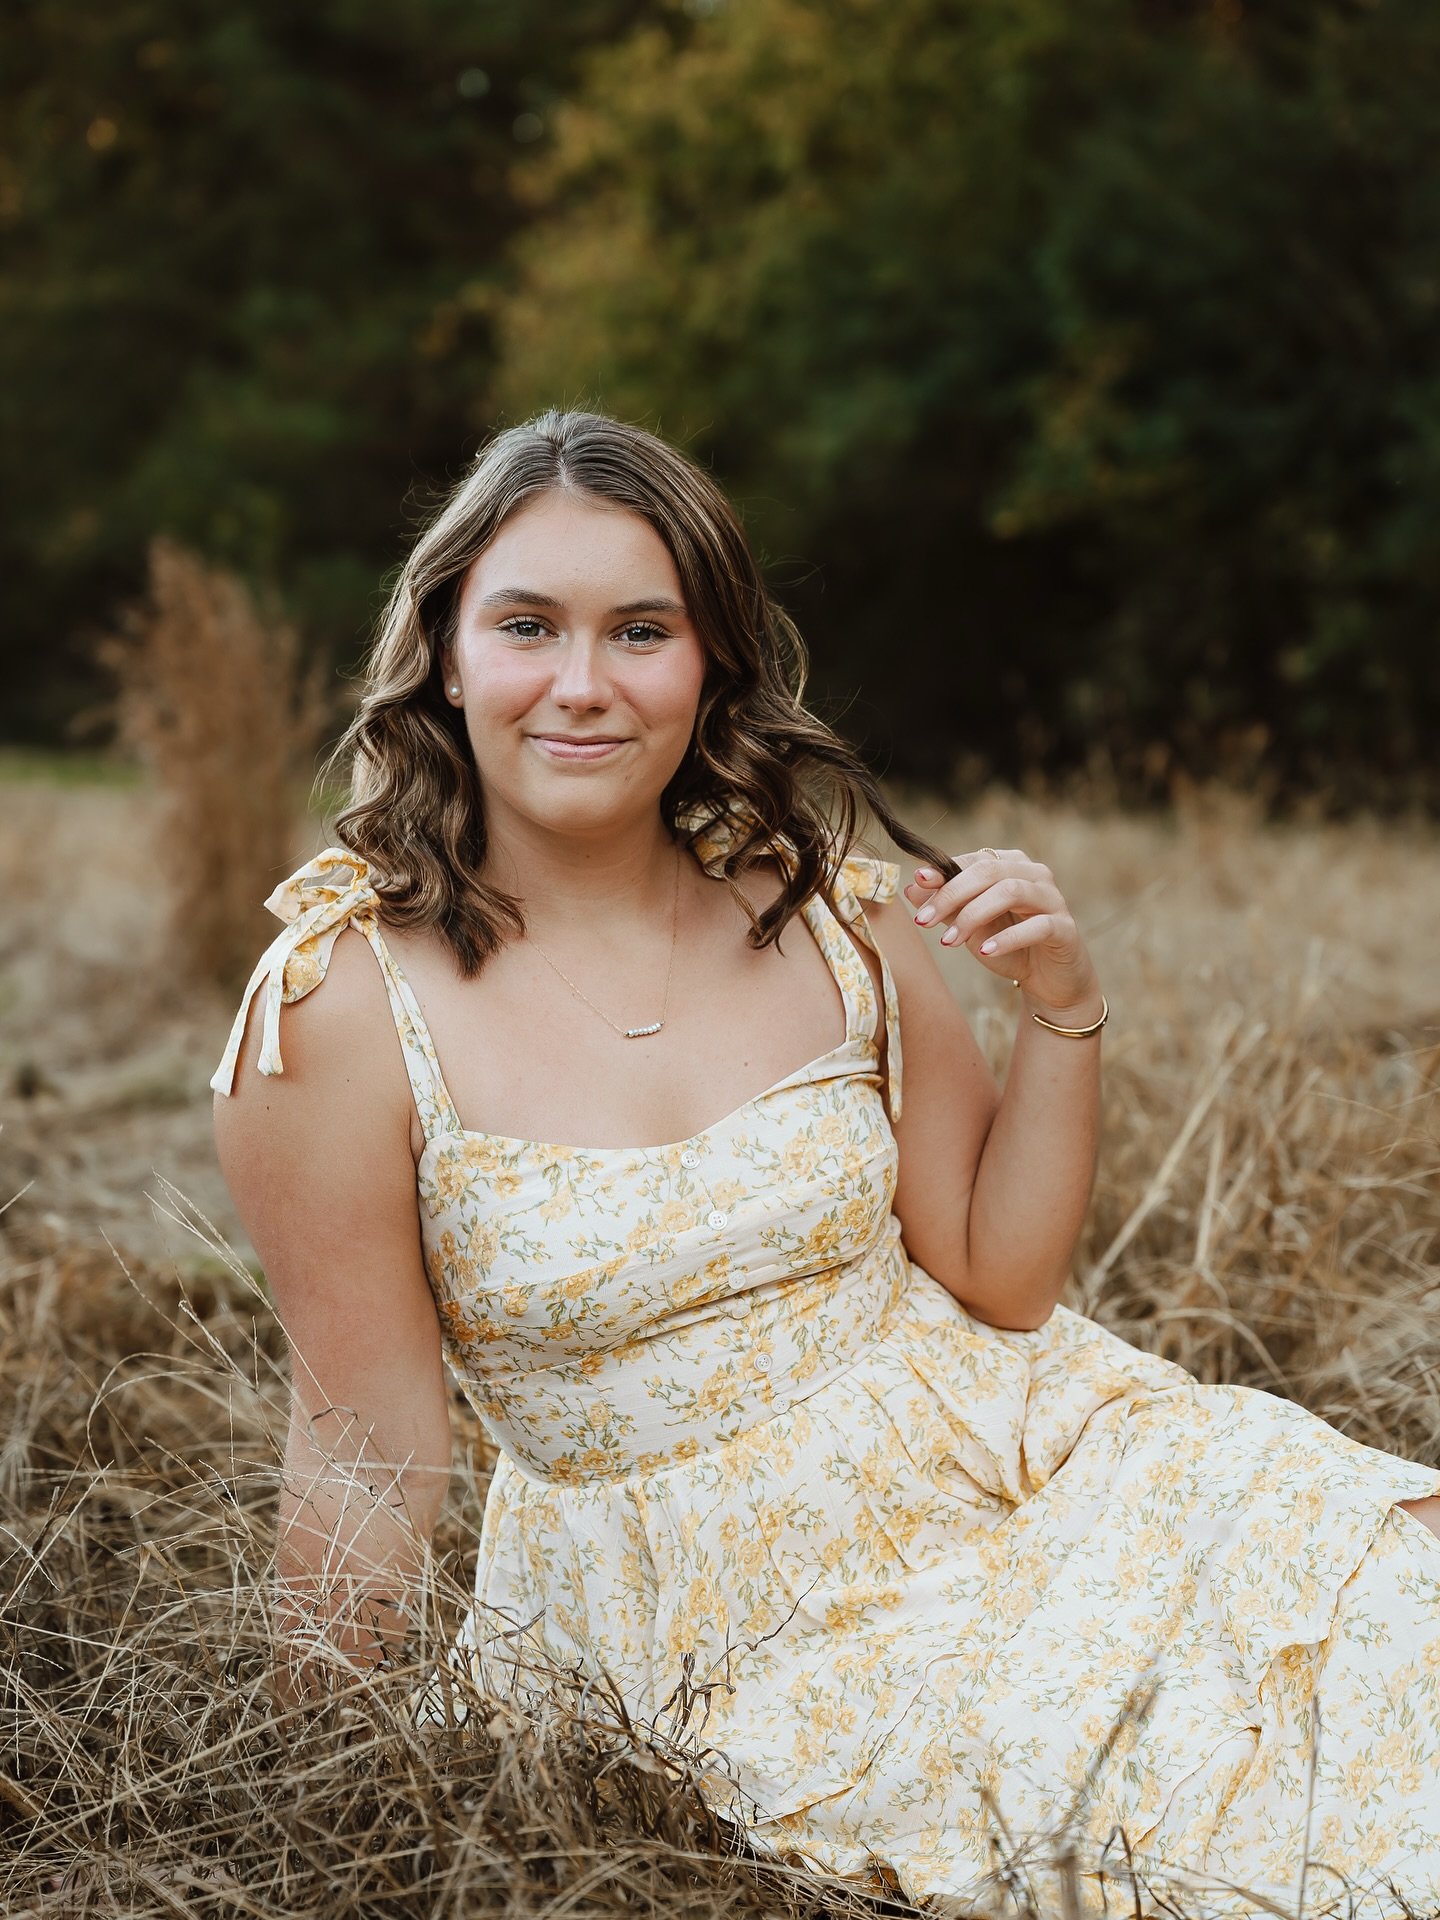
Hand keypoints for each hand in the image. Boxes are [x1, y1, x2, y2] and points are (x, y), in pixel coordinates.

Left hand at [902, 846, 1102, 1019]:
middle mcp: (1034, 874)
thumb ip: (947, 906)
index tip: (917, 883)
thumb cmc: (1008, 947)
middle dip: (952, 894)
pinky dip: (1007, 938)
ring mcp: (1053, 899)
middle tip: (924, 920)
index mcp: (1010, 865)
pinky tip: (984, 951)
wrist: (1048, 981)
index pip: (973, 860)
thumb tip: (910, 887)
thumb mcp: (970, 927)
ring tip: (948, 941)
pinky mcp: (1065, 928)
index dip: (943, 872)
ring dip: (973, 915)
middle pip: (989, 871)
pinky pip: (1037, 926)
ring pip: (1011, 891)